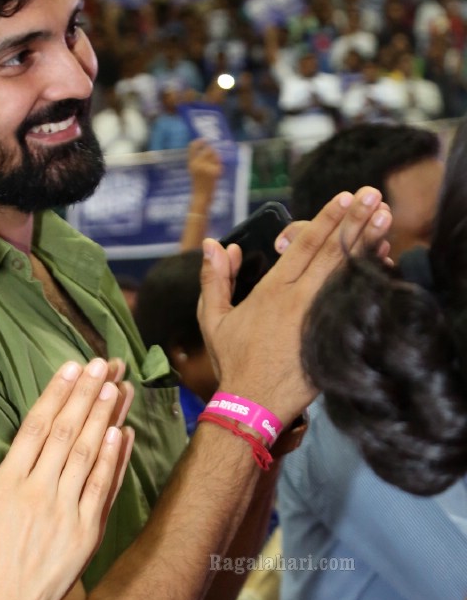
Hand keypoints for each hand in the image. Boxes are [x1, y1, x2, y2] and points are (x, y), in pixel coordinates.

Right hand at [0, 358, 133, 599]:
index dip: (55, 394)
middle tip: (105, 363)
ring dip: (105, 417)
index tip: (71, 368)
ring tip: (118, 385)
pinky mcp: (87, 533)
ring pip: (89, 454)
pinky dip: (115, 459)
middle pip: (67, 433)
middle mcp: (39, 494)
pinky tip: (123, 433)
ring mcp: (67, 513)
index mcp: (5, 487)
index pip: (35, 428)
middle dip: (87, 394)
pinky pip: (104, 488)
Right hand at [187, 138, 222, 207]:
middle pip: (208, 150)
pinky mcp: (214, 171)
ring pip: (215, 156)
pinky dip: (220, 168)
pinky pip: (219, 164)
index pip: (192, 147)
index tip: (204, 139)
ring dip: (216, 160)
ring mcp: (206, 167)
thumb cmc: (198, 185)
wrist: (200, 197)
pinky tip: (216, 176)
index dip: (199, 141)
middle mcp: (198, 164)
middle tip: (215, 158)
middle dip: (213, 152)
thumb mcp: (194, 171)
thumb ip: (198, 160)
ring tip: (214, 169)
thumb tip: (209, 149)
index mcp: (191, 163)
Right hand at [197, 185, 392, 424]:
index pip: (304, 245)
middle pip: (333, 252)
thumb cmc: (232, 362)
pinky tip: (384, 261)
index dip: (326, 219)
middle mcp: (299, 300)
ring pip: (348, 273)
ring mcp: (319, 319)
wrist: (252, 404)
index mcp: (272, 291)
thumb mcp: (212, 319)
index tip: (346, 197)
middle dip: (355, 220)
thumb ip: (214, 279)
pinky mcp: (332, 338)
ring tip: (387, 218)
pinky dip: (370, 279)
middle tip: (375, 195)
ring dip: (369, 242)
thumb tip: (215, 245)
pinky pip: (354, 302)